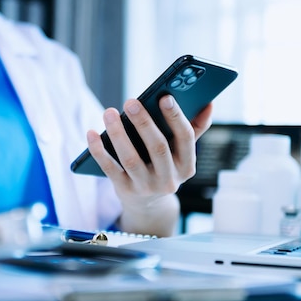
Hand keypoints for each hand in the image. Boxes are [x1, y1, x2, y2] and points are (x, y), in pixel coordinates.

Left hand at [86, 95, 211, 235]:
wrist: (148, 203)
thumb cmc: (165, 165)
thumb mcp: (181, 152)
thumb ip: (194, 128)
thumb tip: (209, 103)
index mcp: (187, 166)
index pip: (186, 139)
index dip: (176, 118)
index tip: (165, 97)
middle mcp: (169, 179)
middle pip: (158, 148)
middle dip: (144, 123)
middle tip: (131, 101)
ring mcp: (146, 187)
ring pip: (131, 159)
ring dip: (118, 134)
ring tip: (109, 112)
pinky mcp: (125, 190)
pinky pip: (110, 169)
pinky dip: (99, 150)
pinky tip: (91, 133)